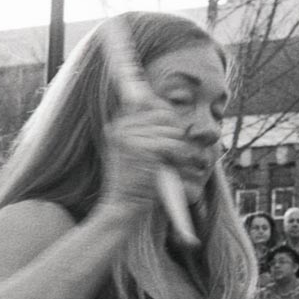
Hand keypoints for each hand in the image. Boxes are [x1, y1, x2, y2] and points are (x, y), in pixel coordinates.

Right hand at [101, 96, 195, 215]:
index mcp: (119, 126)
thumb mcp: (134, 154)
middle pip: (164, 114)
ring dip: (179, 148)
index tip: (157, 93)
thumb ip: (145, 133)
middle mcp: (122, 128)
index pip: (142, 101)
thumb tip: (166, 112)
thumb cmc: (133, 183)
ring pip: (172, 130)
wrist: (122, 205)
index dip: (158, 102)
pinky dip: (179, 156)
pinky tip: (173, 166)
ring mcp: (131, 137)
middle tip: (175, 151)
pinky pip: (173, 144)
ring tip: (170, 163)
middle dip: (175, 131)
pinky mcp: (142, 148)